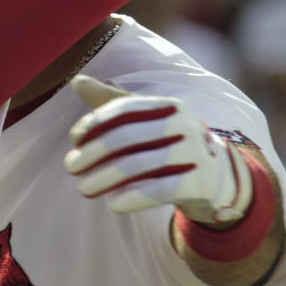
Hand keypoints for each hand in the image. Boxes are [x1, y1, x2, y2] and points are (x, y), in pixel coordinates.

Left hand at [64, 75, 251, 223]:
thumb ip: (111, 102)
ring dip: (104, 178)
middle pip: (128, 137)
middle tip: (71, 167)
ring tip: (83, 188)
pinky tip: (113, 204)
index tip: (75, 140)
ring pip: (140, 165)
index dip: (95, 123)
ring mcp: (195, 154)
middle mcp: (185, 125)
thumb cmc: (167, 145)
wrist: (215, 180)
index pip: (125, 109)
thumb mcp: (145, 122)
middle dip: (93, 153)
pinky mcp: (200, 183)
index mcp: (169, 106)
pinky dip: (133, 197)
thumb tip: (76, 81)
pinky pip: (161, 190)